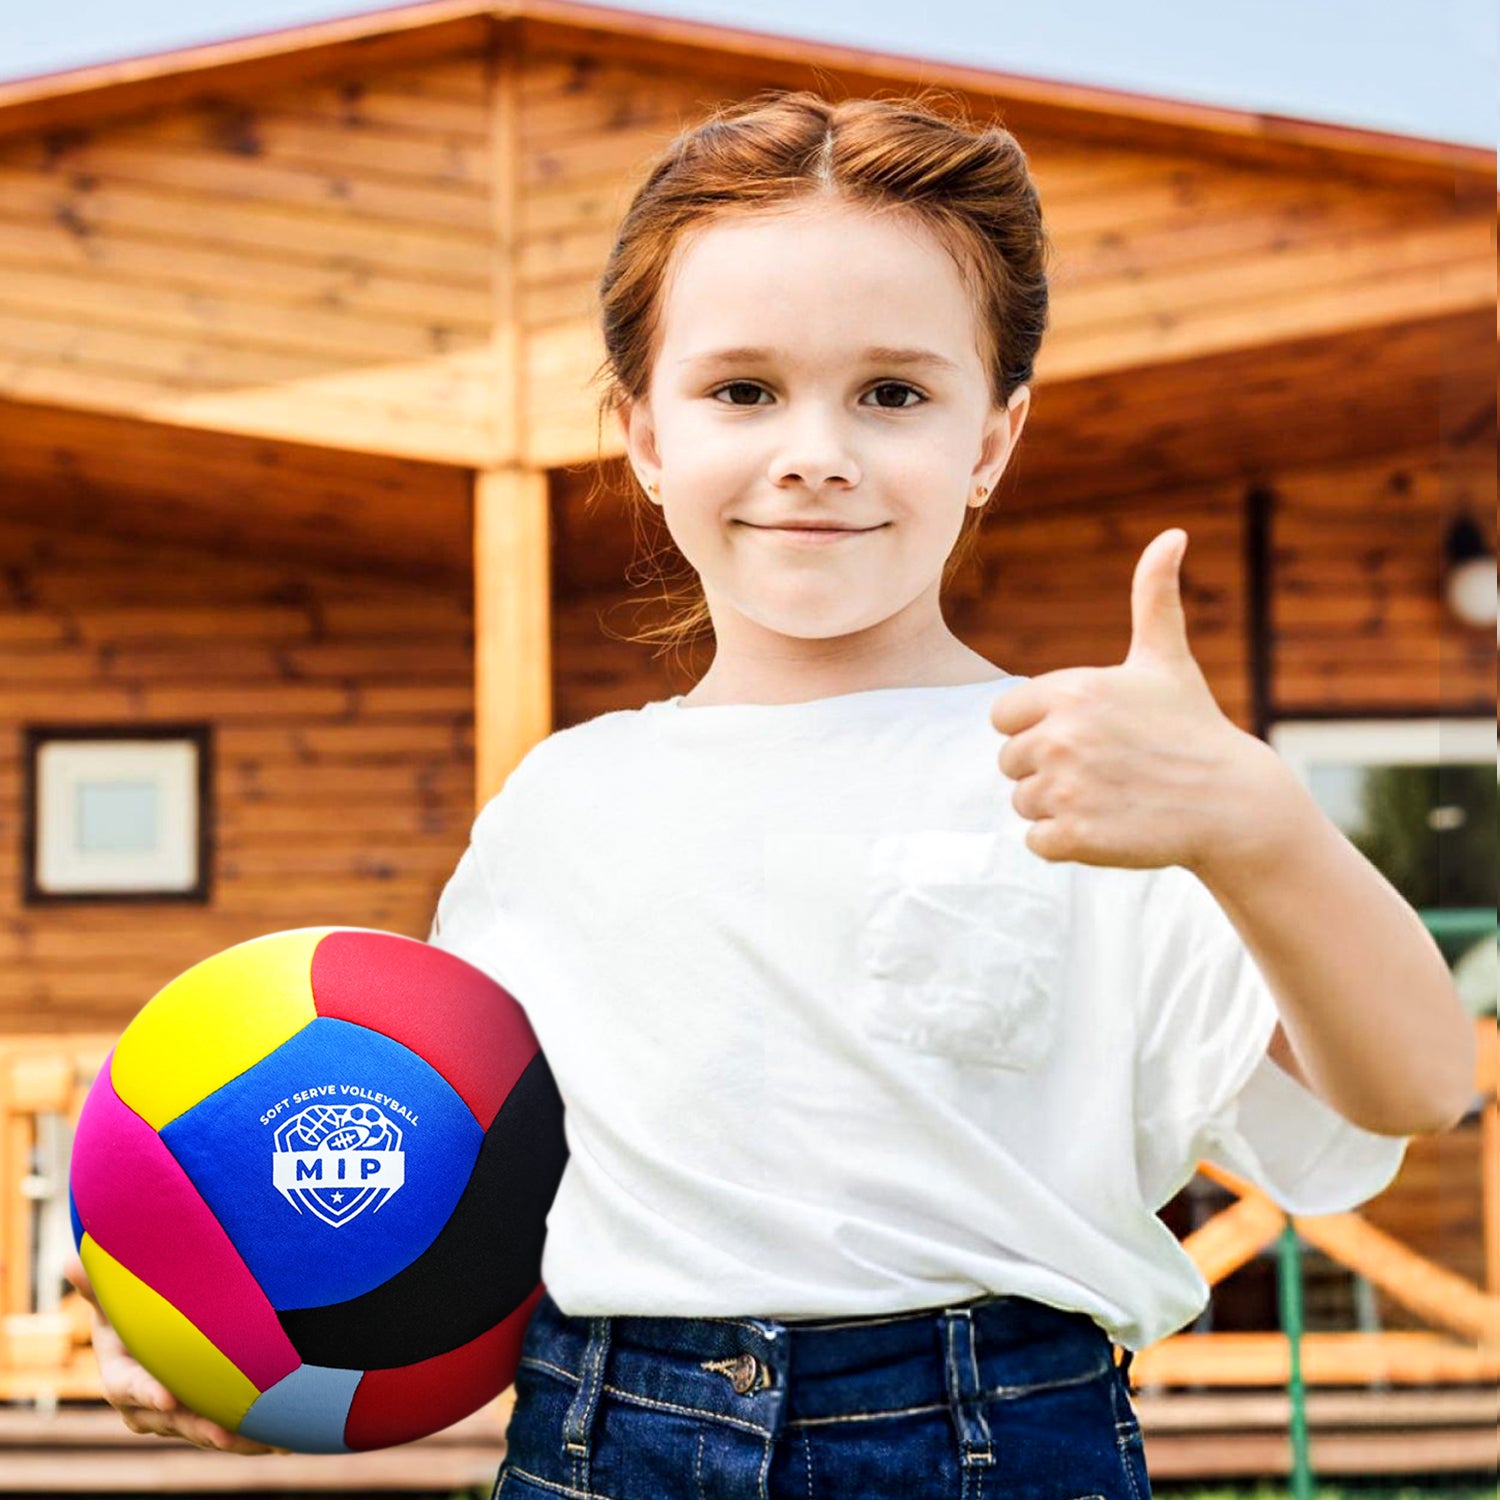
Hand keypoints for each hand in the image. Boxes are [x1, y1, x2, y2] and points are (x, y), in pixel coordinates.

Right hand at [63, 1253, 287, 1454]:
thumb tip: (68, 1260)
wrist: (147, 1343)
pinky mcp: (203, 1420)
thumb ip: (98, 1287)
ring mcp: (177, 1418)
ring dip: (233, 1438)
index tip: (168, 1397)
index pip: (132, 1388)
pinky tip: (282, 1443)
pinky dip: (252, 1440)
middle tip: (223, 1431)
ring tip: (263, 1442)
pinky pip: (227, 1433)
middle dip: (199, 1427)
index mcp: (122, 1379)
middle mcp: (148, 1407)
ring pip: (204, 1432)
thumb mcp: (113, 1302)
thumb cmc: (130, 1318)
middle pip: (175, 1420)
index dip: (149, 1393)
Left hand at [990, 528, 1289, 872]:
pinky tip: (1107, 826)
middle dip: (1047, 768)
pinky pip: (1036, 842)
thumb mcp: (1166, 659)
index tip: (1084, 734)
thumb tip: (1173, 535)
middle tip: (1104, 770)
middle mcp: (1061, 736)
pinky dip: (1065, 841)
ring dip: (1058, 806)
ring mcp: (1066, 788)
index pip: (1003, 717)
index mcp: (1070, 691)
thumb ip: (1154, 597)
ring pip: (1023, 803)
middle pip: (1010, 762)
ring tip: (1110, 796)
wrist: (1232, 804)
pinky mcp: (1074, 835)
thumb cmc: (1191, 728)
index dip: (1038, 728)